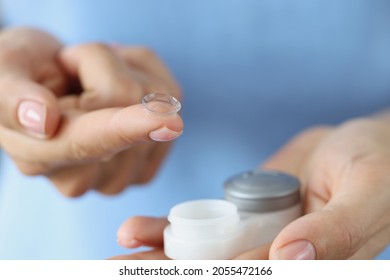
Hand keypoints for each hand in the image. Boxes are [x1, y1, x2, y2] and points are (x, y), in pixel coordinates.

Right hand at [0, 27, 182, 195]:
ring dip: (128, 69)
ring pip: (156, 97)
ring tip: (93, 78)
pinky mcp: (150, 159)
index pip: (89, 142)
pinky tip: (122, 87)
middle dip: (102, 65)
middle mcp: (86, 175)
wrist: (46, 82)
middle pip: (127, 100)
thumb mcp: (2, 72)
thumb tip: (44, 121)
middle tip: (71, 66)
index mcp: (42, 157)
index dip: (127, 128)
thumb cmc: (21, 73)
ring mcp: (122, 173)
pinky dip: (149, 75)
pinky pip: (171, 97)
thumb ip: (13, 99)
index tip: (168, 121)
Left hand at [112, 117, 389, 259]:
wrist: (360, 142)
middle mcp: (278, 258)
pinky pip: (205, 223)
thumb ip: (335, 230)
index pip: (255, 277)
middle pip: (219, 271)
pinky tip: (138, 231)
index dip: (215, 277)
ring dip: (160, 254)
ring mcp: (257, 235)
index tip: (171, 276)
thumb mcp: (367, 193)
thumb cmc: (378, 165)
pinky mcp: (243, 212)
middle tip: (115, 270)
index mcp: (311, 266)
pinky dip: (173, 227)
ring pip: (204, 252)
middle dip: (171, 272)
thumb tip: (289, 260)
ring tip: (119, 250)